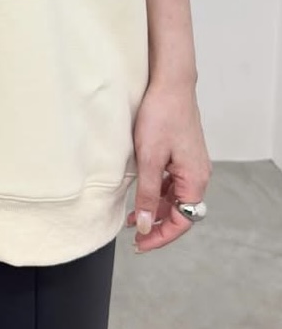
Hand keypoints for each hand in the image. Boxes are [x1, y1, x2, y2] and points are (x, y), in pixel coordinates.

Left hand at [126, 79, 211, 252]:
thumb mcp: (149, 158)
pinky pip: (171, 182)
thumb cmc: (161, 116)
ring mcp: (190, 164)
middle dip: (156, 224)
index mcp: (195, 179)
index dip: (160, 236)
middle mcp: (198, 174)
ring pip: (174, 196)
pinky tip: (140, 193)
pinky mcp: (182, 154)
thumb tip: (143, 224)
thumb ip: (146, 193)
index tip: (140, 244)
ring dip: (155, 208)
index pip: (182, 220)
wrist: (169, 83)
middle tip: (133, 235)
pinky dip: (156, 191)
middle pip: (180, 210)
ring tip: (131, 217)